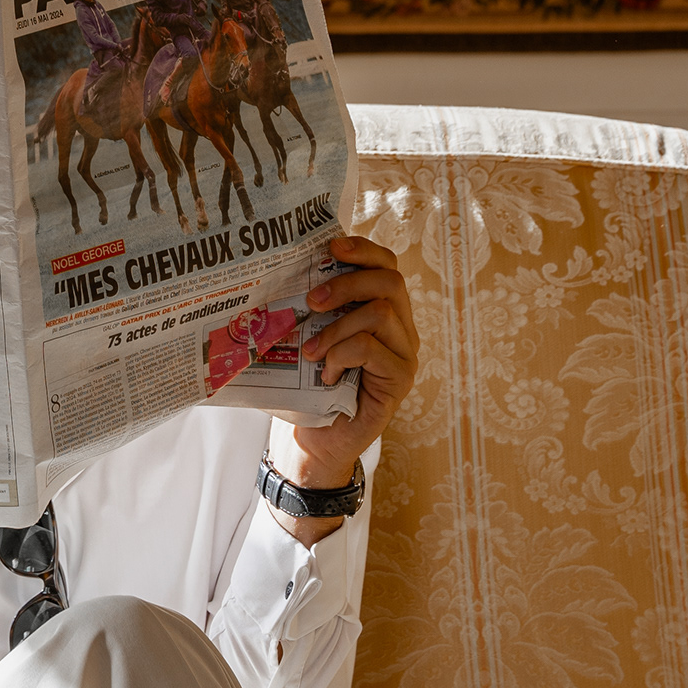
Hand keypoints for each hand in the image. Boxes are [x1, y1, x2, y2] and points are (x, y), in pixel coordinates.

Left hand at [266, 234, 418, 545]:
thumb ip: (313, 306)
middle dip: (347, 284)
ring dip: (338, 326)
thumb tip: (281, 267)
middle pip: (390, 281)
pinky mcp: (400, 381)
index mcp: (384, 309)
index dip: (363, 249)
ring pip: (381, 313)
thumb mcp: (312, 336)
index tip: (330, 247)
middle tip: (313, 300)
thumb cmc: (312, 384)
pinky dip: (342, 354)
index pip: (388, 264)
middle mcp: (403, 328)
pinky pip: (373, 349)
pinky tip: (326, 373)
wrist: (317, 440)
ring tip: (311, 350)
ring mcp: (406, 355)